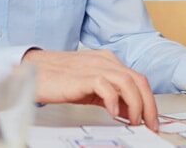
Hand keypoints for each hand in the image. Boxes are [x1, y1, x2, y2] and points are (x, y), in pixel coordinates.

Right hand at [23, 49, 158, 130]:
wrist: (34, 71)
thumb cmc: (60, 78)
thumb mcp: (91, 87)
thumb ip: (110, 95)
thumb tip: (128, 112)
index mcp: (108, 61)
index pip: (138, 78)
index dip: (148, 100)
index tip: (151, 119)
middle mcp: (105, 61)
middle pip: (138, 79)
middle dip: (148, 105)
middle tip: (150, 124)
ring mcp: (94, 66)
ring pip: (127, 82)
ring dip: (136, 104)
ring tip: (134, 121)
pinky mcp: (83, 76)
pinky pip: (105, 86)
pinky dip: (113, 101)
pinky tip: (114, 114)